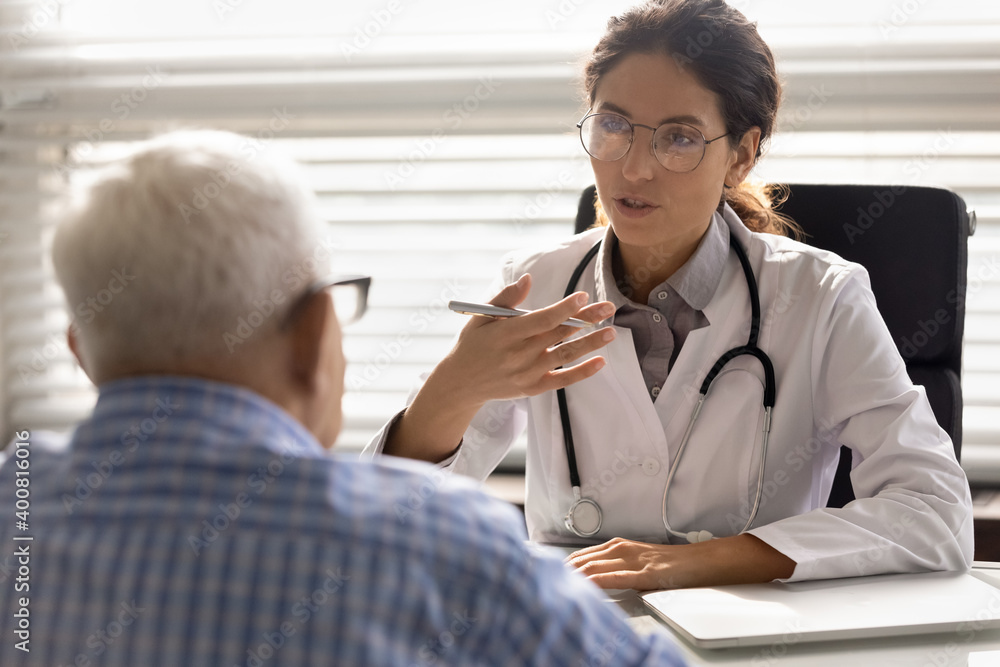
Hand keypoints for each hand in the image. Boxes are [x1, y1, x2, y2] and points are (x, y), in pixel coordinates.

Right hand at [385, 273, 615, 461]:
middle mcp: (519, 354)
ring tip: (611, 331)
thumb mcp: (481, 316)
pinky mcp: (532, 388)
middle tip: (609, 308)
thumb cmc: (473, 343)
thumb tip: (528, 279)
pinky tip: (600, 362)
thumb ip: (506, 298)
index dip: (565, 308)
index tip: (583, 297)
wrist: (461, 382)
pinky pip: (562, 380)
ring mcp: (527, 373)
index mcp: (506, 333)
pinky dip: (582, 373)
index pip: (542, 319)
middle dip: (586, 320)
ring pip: (565, 356)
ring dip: (590, 344)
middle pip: (559, 334)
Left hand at [566, 535, 795, 590]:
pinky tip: (588, 583)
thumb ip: (619, 569)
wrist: (705, 562)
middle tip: (541, 575)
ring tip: (556, 580)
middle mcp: (624, 549)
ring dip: (576, 572)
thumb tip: (596, 580)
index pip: (584, 555)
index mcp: (621, 547)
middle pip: (586, 558)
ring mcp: (636, 559)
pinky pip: (620, 575)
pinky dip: (602, 578)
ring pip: (598, 564)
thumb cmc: (674, 566)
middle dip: (563, 569)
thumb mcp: (640, 565)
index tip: (544, 569)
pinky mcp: (649, 572)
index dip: (564, 563)